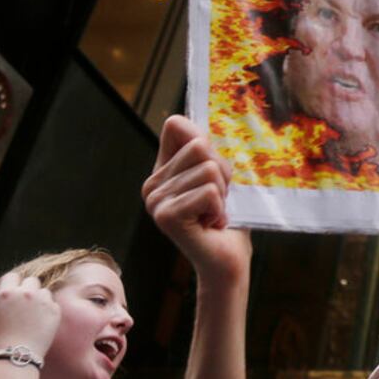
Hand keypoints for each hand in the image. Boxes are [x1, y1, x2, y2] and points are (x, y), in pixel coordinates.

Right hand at [0, 272, 60, 356]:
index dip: (11, 284)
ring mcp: (42, 302)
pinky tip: (39, 324)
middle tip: (23, 305)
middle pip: (31, 281)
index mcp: (7, 294)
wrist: (14, 358)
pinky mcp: (55, 311)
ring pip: (43, 292)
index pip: (12, 277)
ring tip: (31, 317)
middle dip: (27, 290)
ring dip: (38, 300)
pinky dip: (47, 311)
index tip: (12, 292)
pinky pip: (52, 304)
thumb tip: (3, 294)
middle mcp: (26, 294)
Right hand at [143, 115, 251, 285]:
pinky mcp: (166, 216)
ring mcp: (155, 201)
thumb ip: (203, 147)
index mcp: (161, 169)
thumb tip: (180, 120)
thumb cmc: (227, 214)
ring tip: (214, 213)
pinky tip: (211, 224)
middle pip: (200, 146)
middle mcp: (151, 184)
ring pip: (209, 170)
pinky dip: (220, 208)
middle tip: (216, 200)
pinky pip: (209, 192)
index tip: (211, 174)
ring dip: (222, 193)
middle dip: (221, 172)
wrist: (227, 258)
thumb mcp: (219, 173)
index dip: (206, 144)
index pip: (177, 126)